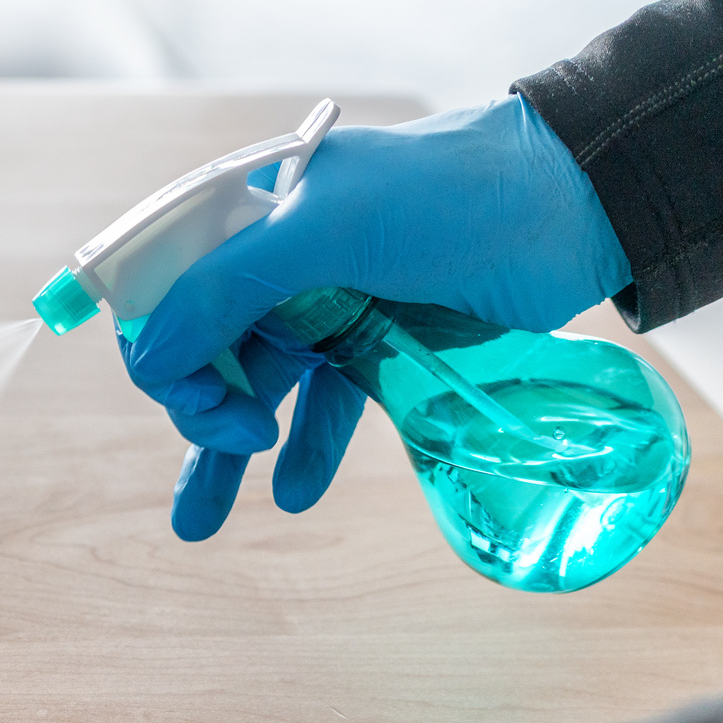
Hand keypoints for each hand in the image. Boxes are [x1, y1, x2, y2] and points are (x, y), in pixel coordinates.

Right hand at [124, 95, 630, 538]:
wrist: (573, 207)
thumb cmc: (451, 197)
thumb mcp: (330, 229)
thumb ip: (231, 287)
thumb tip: (149, 359)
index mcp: (252, 212)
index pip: (166, 287)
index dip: (160, 346)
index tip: (190, 395)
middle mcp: (279, 260)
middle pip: (202, 348)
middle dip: (196, 407)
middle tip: (235, 441)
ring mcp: (327, 306)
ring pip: (253, 389)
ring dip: (223, 453)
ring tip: (200, 525)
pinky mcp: (378, 347)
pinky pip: (322, 408)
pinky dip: (304, 452)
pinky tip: (294, 493)